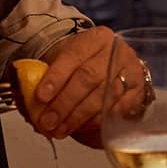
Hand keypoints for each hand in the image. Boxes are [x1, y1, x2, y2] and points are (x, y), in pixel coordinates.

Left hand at [26, 26, 145, 139]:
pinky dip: (100, 121)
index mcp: (95, 38)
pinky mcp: (139, 89)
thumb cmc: (83, 63)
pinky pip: (119, 109)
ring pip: (104, 96)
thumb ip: (45, 76)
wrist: (110, 62)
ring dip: (79, 117)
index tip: (41, 97)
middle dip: (65, 103)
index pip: (73, 55)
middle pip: (89, 78)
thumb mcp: (64, 59)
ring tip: (60, 129)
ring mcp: (131, 70)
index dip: (56, 77)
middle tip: (48, 121)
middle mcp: (115, 51)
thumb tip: (28, 104)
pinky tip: (83, 128)